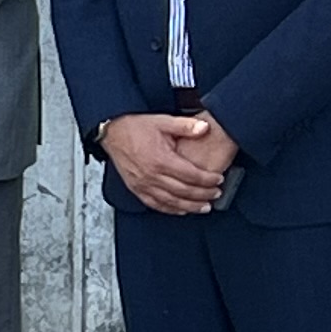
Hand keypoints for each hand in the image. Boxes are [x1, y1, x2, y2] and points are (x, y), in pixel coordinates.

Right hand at [103, 111, 227, 216]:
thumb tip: (205, 128)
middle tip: (216, 194)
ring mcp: (143, 184)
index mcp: (161, 159)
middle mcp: (151, 175)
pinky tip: (181, 210)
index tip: (218, 179)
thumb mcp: (163, 121)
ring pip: (172, 201)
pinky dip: (170, 209)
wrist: (112, 131)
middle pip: (184, 191)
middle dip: (204, 195)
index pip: (191, 175)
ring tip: (204, 207)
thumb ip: (185, 126)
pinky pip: (155, 204)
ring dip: (190, 206)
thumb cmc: (135, 126)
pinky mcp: (136, 188)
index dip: (208, 179)